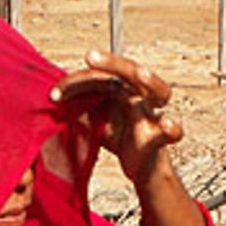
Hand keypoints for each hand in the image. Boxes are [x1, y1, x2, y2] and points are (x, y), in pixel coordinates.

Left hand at [50, 50, 181, 184]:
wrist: (141, 168)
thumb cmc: (120, 139)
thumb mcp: (95, 121)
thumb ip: (80, 107)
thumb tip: (53, 97)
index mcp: (122, 90)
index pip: (100, 77)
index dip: (76, 83)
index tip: (53, 94)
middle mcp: (139, 96)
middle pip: (130, 72)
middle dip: (112, 63)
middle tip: (90, 56)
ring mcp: (151, 115)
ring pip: (159, 91)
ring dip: (151, 81)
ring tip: (141, 75)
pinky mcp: (160, 138)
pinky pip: (171, 131)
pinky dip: (172, 127)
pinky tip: (167, 124)